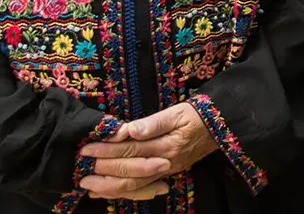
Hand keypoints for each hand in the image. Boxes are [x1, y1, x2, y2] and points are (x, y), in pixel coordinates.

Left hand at [81, 102, 219, 196]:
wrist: (222, 124)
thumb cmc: (197, 114)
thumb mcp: (178, 111)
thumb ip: (154, 122)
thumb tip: (130, 130)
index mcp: (168, 145)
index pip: (131, 149)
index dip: (107, 149)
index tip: (87, 147)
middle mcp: (166, 162)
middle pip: (129, 170)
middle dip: (103, 168)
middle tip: (81, 165)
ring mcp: (166, 171)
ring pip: (134, 186)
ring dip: (109, 186)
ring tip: (87, 184)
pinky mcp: (166, 174)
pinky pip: (141, 189)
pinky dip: (123, 192)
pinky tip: (107, 191)